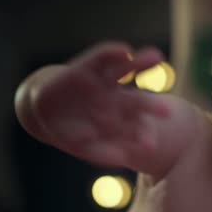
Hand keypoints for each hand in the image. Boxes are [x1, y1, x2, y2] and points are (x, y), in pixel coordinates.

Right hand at [17, 42, 168, 166]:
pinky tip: (124, 52)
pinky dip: (112, 53)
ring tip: (156, 56)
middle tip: (168, 112)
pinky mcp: (88, 66)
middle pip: (138, 101)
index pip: (137, 127)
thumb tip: (122, 160)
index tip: (150, 146)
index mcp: (121, 120)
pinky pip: (102, 56)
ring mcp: (104, 82)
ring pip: (125, 72)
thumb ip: (102, 152)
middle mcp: (117, 99)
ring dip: (140, 64)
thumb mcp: (85, 146)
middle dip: (152, 106)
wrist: (44, 111)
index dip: (143, 135)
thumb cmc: (70, 132)